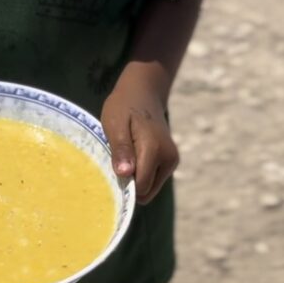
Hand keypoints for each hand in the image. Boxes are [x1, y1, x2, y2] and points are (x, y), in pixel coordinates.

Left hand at [101, 64, 179, 204]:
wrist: (144, 91)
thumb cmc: (124, 105)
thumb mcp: (115, 123)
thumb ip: (121, 149)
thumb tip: (125, 174)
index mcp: (154, 149)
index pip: (140, 187)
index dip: (123, 182)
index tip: (111, 165)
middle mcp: (169, 158)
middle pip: (145, 191)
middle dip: (129, 181)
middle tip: (117, 158)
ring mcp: (172, 160)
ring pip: (149, 187)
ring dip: (134, 177)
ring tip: (125, 153)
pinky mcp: (171, 161)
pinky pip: (152, 179)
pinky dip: (141, 173)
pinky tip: (133, 154)